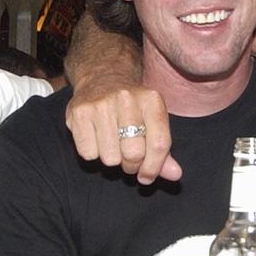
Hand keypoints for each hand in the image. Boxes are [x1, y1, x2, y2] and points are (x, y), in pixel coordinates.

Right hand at [65, 74, 180, 184]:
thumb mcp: (152, 123)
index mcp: (152, 100)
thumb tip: (175, 175)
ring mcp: (101, 104)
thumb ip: (163, 152)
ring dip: (112, 159)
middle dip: (131, 165)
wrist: (102, 79)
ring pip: (110, 158)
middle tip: (128, 159)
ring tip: (112, 144)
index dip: (154, 168)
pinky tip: (96, 138)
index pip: (159, 144)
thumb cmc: (132, 110)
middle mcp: (127, 98)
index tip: (147, 176)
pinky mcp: (79, 112)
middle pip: (134, 154)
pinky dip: (93, 153)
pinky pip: (88, 154)